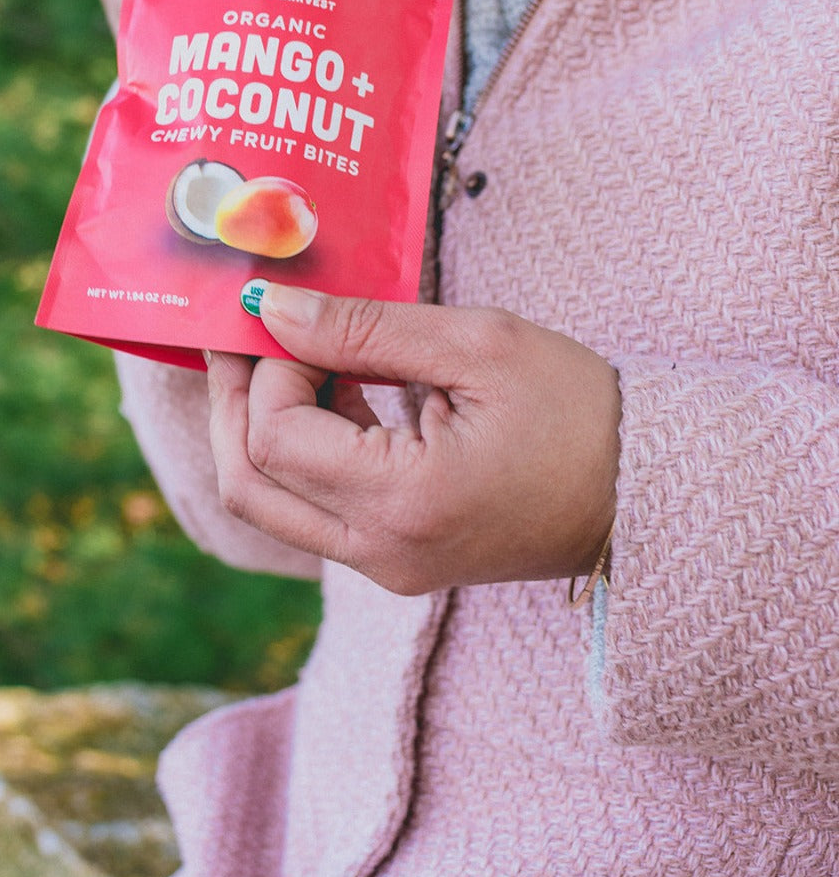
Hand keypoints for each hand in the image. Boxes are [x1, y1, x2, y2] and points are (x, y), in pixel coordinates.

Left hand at [205, 286, 619, 596]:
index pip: (275, 438)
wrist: (644, 491)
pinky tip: (328, 392)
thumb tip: (273, 310)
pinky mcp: (394, 560)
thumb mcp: (477, 346)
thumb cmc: (580, 412)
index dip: (266, 368)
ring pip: (270, 504)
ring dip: (258, 426)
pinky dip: (300, 450)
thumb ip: (364, 327)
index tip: (289, 314)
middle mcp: (381, 552)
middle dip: (232, 401)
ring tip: (286, 354)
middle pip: (248, 485)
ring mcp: (385, 566)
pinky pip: (312, 510)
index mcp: (405, 502)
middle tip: (240, 335)